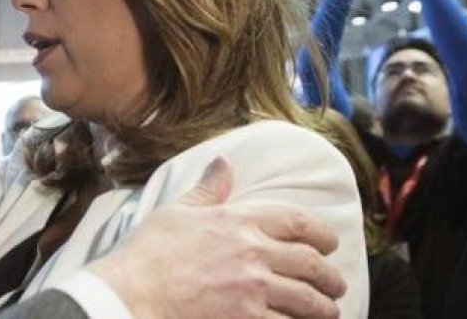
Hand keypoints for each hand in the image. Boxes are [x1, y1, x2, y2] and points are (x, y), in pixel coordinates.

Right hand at [85, 157, 345, 317]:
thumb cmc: (148, 253)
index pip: (296, 221)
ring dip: (325, 308)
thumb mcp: (176, 211)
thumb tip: (224, 162)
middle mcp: (252, 252)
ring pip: (309, 300)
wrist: (131, 293)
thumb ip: (208, 190)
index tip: (328, 244)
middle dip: (330, 276)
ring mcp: (252, 289)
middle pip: (311, 263)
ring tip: (329, 311)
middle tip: (335, 284)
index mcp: (237, 220)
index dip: (321, 233)